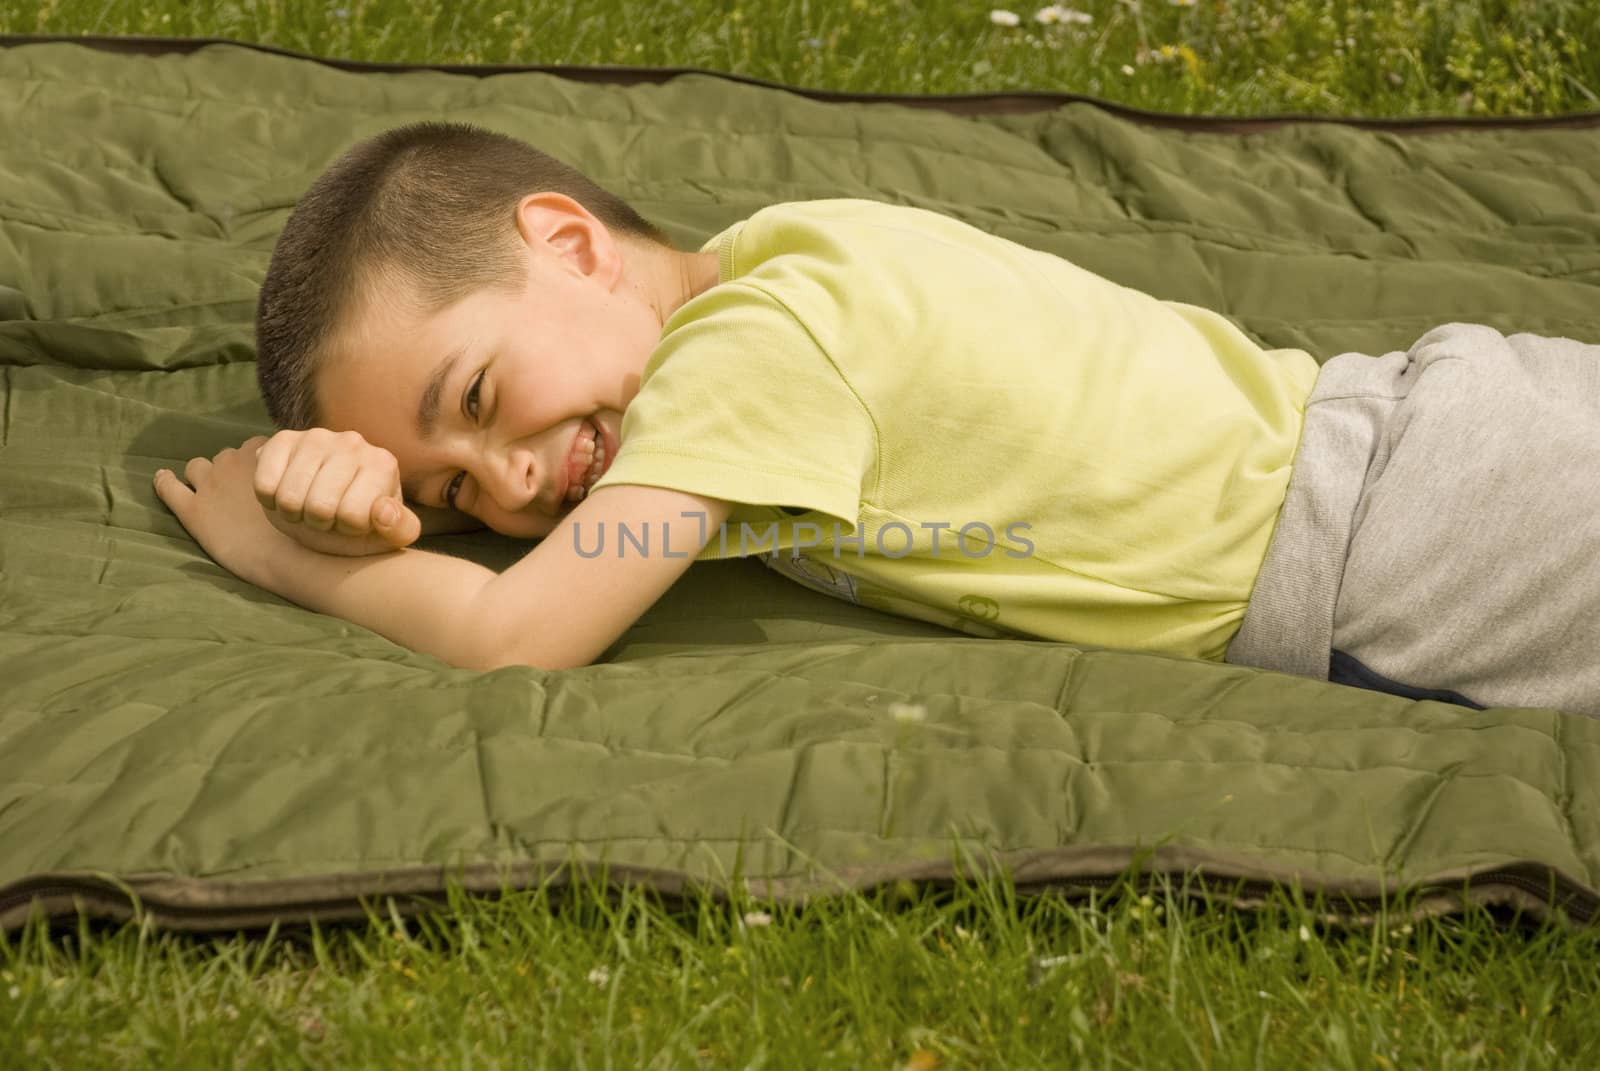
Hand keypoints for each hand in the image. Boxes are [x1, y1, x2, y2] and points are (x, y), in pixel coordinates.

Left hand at [154, 437, 296, 584]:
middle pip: (226, 457)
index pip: (256, 446)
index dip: (259, 460)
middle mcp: (232, 463)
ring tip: (209, 489)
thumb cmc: (309, 527)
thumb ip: (300, 474)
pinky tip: (162, 478)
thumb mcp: (311, 488)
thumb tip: (303, 470)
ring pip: (197, 467)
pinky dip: (164, 481)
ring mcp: (209, 486)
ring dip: (202, 474)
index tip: (265, 474)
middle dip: (231, 469)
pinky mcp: (192, 511)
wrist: (288, 555)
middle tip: (241, 490)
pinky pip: (169, 488)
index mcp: (261, 456)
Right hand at [251, 428, 421, 555]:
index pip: (354, 515)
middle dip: (320, 523)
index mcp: (383, 464)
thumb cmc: (361, 523)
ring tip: (307, 507)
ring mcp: (316, 437)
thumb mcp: (388, 535)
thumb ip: (400, 530)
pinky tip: (285, 494)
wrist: (326, 510)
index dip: (348, 529)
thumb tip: (383, 511)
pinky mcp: (283, 439)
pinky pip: (264, 484)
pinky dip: (270, 501)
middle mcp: (353, 443)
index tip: (352, 521)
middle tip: (327, 517)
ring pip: (290, 497)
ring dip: (294, 514)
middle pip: (320, 507)